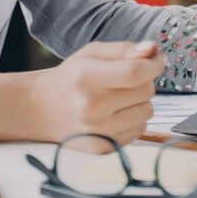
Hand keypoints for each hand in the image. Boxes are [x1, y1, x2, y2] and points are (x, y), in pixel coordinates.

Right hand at [28, 40, 164, 145]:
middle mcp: (91, 107)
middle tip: (127, 78)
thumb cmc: (70, 78)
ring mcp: (97, 131)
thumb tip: (152, 50)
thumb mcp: (91, 54)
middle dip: (144, 80)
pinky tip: (115, 114)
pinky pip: (139, 130)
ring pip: (147, 111)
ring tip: (118, 97)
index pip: (135, 73)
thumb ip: (123, 49)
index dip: (153, 64)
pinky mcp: (102, 148)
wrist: (40, 110)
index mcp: (86, 77)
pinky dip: (133, 119)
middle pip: (145, 91)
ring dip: (140, 101)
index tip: (157, 59)